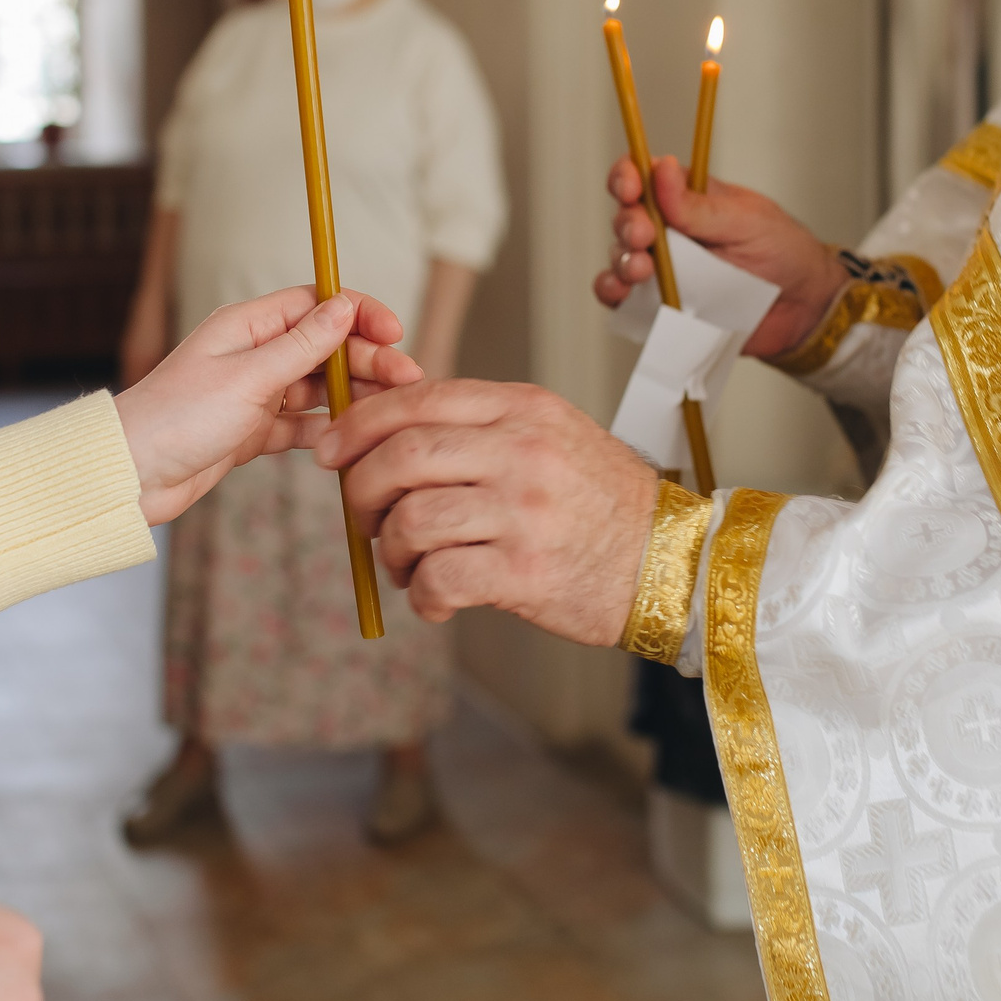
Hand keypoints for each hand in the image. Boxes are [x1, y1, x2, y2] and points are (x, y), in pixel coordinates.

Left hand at [115, 288, 421, 525]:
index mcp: (247, 326)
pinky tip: (353, 439)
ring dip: (354, 395)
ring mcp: (253, 394)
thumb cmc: (177, 418)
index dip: (358, 314)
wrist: (131, 477)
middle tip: (408, 378)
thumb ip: (301, 345)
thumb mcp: (249, 378)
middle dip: (367, 359)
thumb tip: (344, 306)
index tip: (394, 331)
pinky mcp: (252, 431)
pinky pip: (302, 425)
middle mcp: (252, 354)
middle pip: (324, 346)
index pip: (316, 305)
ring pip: (318, 387)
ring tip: (390, 410)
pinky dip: (327, 430)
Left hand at [317, 380, 655, 644]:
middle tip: (361, 517)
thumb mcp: (551, 435)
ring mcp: (524, 512)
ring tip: (405, 564)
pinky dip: (421, 595)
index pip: (418, 401)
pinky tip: (434, 599)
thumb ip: (481, 426)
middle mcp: (522, 452)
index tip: (330, 450)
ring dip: (389, 550)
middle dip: (360, 490)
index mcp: (522, 409)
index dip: (358, 424)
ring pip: (411, 521)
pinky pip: (439, 578)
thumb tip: (391, 433)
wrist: (669, 560)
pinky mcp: (525, 572)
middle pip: (400, 456)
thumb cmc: (601, 502)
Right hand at [593, 155, 847, 357]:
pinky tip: (622, 294)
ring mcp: (662, 267)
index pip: (643, 175)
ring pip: (620, 256)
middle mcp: (669, 229)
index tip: (631, 189)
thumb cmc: (783, 253)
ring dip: (622, 260)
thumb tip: (661, 168)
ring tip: (642, 270)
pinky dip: (613, 294)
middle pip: (626, 216)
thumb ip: (700, 206)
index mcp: (687, 197)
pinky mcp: (660, 303)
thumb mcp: (747, 221)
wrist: (802, 307)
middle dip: (627, 224)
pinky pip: (624, 298)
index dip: (627, 177)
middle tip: (644, 236)